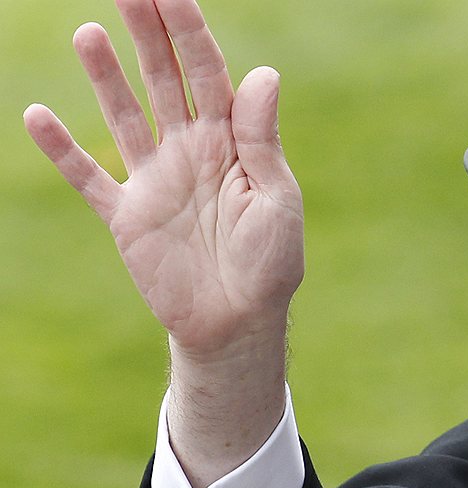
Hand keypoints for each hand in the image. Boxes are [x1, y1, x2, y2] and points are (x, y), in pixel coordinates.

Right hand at [24, 0, 303, 356]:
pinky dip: (62, 151)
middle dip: (146, 33)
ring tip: (87, 32)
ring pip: (124, 115)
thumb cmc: (269, 262)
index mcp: (230, 143)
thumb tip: (263, 73)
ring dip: (105, 77)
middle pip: (163, 79)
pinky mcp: (127, 217)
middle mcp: (189, 151)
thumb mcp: (276, 199)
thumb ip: (260, 140)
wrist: (238, 322)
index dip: (189, 31)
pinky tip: (37, 116)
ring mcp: (155, 181)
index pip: (208, 73)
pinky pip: (88, 178)